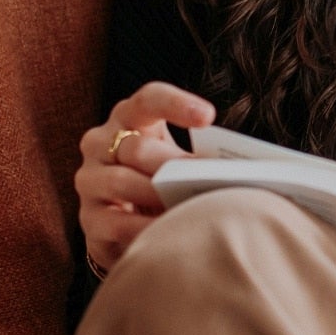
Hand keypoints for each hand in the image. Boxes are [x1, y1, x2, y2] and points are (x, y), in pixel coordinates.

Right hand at [75, 81, 216, 274]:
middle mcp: (100, 143)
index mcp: (129, 117)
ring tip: (192, 208)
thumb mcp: (178, 159)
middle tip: (207, 180)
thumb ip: (202, 158)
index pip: (148, 100)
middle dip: (174, 165)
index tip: (209, 117)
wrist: (126, 220)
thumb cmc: (163, 179)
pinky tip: (170, 234)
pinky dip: (146, 229)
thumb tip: (246, 170)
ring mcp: (90, 180)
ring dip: (160, 197)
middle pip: (137, 148)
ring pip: (123, 182)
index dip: (177, 104)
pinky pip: (116, 223)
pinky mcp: (89, 218)